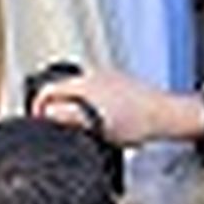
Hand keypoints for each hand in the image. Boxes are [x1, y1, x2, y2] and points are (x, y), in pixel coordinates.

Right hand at [31, 67, 203, 147]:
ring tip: (81, 127)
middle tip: (58, 127)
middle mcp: (94, 76)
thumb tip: (47, 113)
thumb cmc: (138, 123)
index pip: (48, 90)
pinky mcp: (119, 84)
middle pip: (62, 89)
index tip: (38, 122)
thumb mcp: (97, 127)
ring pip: (79, 92)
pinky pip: (95, 93)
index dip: (38, 107)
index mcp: (84, 84)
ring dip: (74, 107)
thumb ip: (69, 118)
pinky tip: (101, 122)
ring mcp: (108, 78)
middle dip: (56, 108)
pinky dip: (90, 106)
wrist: (166, 116)